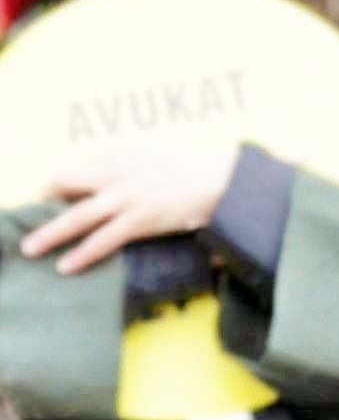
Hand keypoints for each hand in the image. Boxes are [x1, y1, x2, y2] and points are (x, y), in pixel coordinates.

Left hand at [20, 141, 238, 273]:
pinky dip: (81, 253)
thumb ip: (143, 166)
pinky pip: (102, 239)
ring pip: (75, 216)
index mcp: (125, 154)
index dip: (64, 183)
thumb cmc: (204, 169)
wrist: (226, 177)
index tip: (56, 195)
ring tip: (31, 249)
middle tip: (37, 216)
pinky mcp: (140, 219)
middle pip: (65, 183)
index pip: (82, 167)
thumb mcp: (166, 156)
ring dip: (50, 233)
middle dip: (47, 200)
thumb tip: (134, 184)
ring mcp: (127, 196)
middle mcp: (118, 172)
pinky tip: (66, 265)